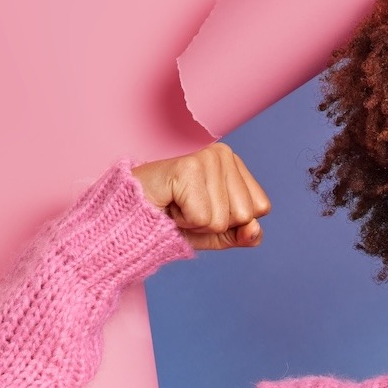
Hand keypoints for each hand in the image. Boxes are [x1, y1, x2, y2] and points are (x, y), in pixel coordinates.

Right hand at [132, 143, 270, 249]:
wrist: (127, 217)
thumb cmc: (170, 219)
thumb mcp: (214, 233)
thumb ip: (243, 234)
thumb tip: (256, 229)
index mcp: (234, 163)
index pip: (261, 208)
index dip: (232, 222)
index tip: (202, 208)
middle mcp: (223, 153)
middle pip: (245, 215)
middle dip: (214, 224)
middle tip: (186, 208)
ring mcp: (206, 157)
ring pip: (223, 219)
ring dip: (197, 224)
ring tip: (176, 206)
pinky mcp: (188, 168)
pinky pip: (203, 218)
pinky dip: (184, 222)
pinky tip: (169, 205)